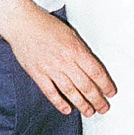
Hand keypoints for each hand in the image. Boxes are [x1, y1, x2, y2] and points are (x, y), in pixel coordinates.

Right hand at [0, 1, 115, 115]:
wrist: (23, 23)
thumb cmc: (45, 26)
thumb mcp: (71, 34)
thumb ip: (81, 51)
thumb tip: (92, 68)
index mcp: (75, 49)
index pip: (96, 72)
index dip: (105, 85)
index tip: (110, 92)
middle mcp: (65, 61)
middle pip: (86, 85)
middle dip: (97, 99)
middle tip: (103, 107)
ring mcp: (50, 69)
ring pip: (70, 92)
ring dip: (82, 104)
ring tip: (89, 111)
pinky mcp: (38, 74)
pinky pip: (51, 93)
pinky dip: (59, 103)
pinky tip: (67, 109)